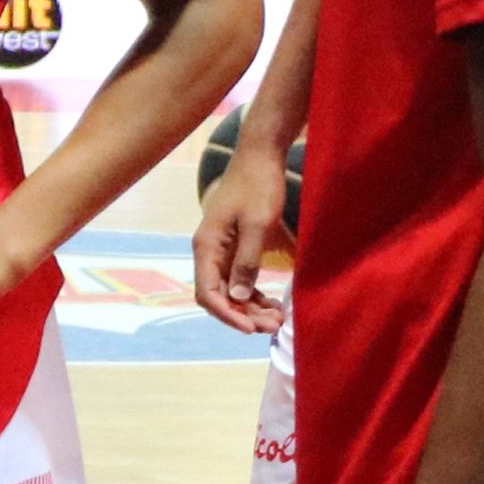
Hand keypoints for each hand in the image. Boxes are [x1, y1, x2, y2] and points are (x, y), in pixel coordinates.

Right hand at [192, 140, 291, 331]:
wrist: (260, 155)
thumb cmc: (258, 186)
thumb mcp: (256, 224)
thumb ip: (246, 261)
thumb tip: (237, 296)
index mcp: (207, 246)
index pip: (208, 293)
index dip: (228, 314)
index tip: (252, 328)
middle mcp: (208, 251)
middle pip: (218, 295)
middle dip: (243, 314)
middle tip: (273, 327)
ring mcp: (221, 250)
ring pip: (229, 290)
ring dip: (250, 307)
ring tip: (276, 319)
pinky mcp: (234, 246)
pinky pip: (238, 278)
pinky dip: (253, 293)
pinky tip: (272, 303)